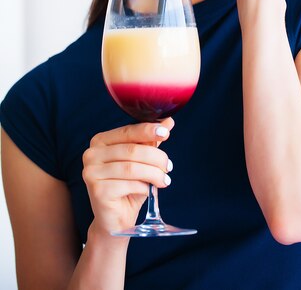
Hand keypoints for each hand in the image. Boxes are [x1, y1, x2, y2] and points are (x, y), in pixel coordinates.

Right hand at [82, 117, 174, 235]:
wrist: (116, 220)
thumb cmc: (128, 186)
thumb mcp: (141, 161)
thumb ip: (151, 140)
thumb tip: (168, 121)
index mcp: (100, 141)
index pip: (127, 131)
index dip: (148, 130)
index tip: (165, 132)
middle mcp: (91, 154)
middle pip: (132, 150)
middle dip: (156, 157)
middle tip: (168, 167)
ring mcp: (91, 172)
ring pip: (132, 167)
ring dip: (154, 173)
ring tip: (164, 180)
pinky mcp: (97, 191)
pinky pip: (129, 184)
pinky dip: (144, 187)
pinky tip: (147, 191)